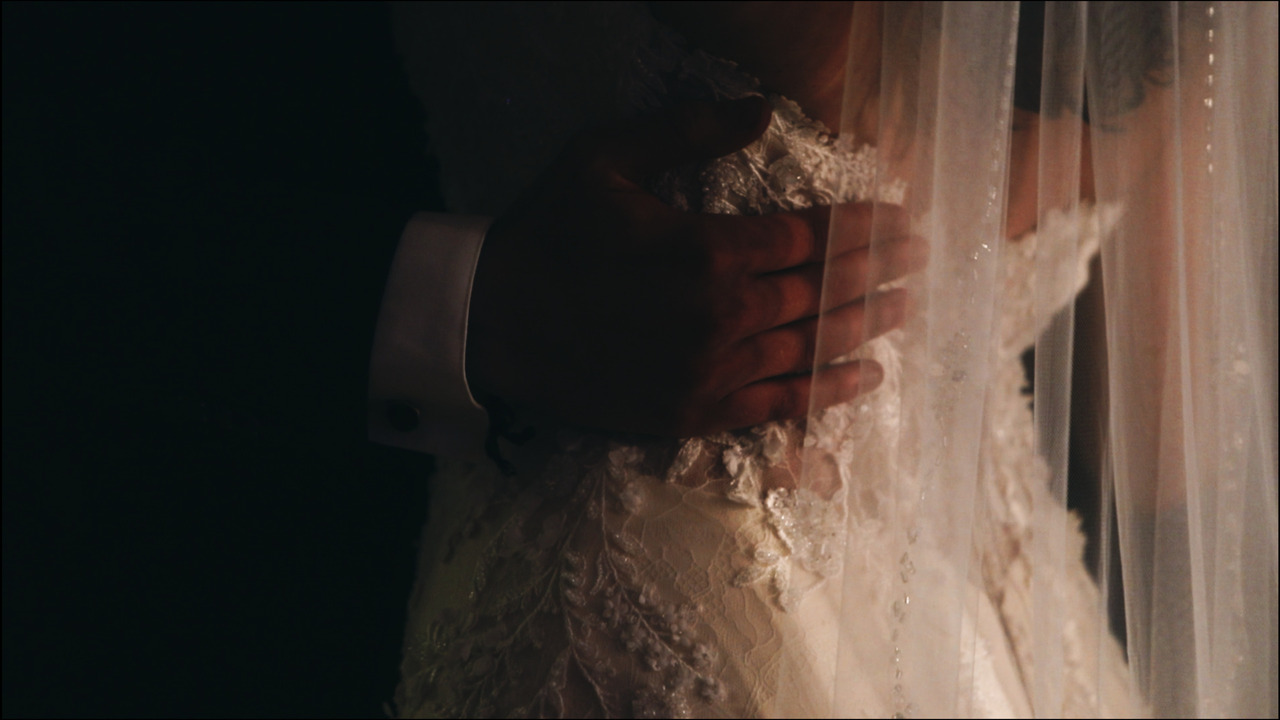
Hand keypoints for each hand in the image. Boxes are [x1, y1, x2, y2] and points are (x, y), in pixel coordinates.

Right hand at [466, 96, 921, 436]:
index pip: (811, 236)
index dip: (864, 227)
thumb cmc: (547, 234)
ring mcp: (709, 370)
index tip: (903, 220)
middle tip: (923, 260)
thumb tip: (762, 111)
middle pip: (824, 292)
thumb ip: (687, 130)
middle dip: (881, 272)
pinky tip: (864, 380)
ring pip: (811, 349)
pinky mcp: (690, 413)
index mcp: (706, 249)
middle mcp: (721, 315)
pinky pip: (776, 406)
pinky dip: (826, 393)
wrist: (489, 324)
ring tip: (906, 310)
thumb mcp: (605, 157)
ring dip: (866, 328)